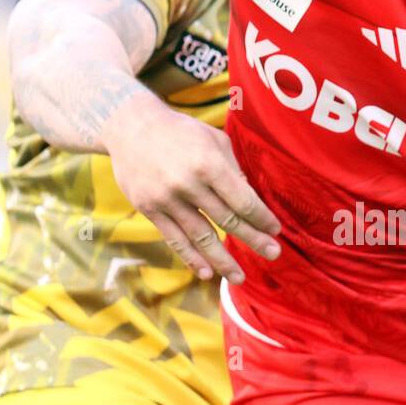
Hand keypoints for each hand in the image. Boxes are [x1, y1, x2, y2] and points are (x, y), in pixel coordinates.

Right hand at [106, 99, 280, 282]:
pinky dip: (192, 258)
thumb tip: (250, 198)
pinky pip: (175, 239)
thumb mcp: (213, 139)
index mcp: (209, 164)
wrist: (130, 127)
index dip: (262, 218)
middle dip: (253, 240)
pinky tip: (207, 273)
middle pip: (227, 221)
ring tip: (240, 277)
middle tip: (273, 254)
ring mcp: (167, 200)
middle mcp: (189, 184)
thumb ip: (233, 170)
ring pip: (201, 237)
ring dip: (223, 260)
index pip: (243, 200)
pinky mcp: (150, 209)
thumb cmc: (180, 131)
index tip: (275, 230)